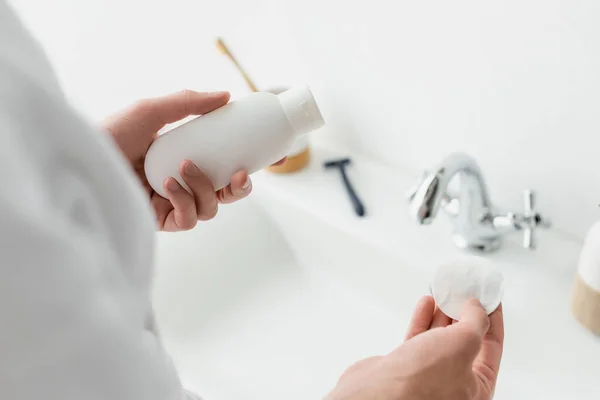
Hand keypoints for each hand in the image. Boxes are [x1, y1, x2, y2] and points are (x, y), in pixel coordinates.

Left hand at [102, 89, 285, 230]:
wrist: (82, 157)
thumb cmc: (112, 134)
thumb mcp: (153, 110)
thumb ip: (189, 103)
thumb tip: (225, 97)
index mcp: (185, 158)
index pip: (226, 164)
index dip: (253, 164)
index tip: (276, 157)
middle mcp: (182, 183)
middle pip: (226, 194)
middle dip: (241, 187)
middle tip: (240, 174)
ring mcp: (172, 203)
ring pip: (211, 208)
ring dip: (205, 188)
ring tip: (184, 169)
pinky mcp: (160, 221)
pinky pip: (188, 219)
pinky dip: (184, 201)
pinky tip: (167, 185)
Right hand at [325, 296, 503, 399]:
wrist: (378, 395)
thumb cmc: (421, 383)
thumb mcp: (462, 344)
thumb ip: (475, 322)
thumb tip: (476, 307)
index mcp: (478, 388)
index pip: (493, 347)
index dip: (492, 318)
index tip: (489, 297)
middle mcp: (455, 384)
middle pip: (466, 340)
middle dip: (464, 313)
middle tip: (464, 290)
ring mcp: (429, 375)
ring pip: (440, 338)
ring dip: (442, 313)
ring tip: (445, 292)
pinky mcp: (405, 368)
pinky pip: (419, 339)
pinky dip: (423, 319)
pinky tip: (426, 303)